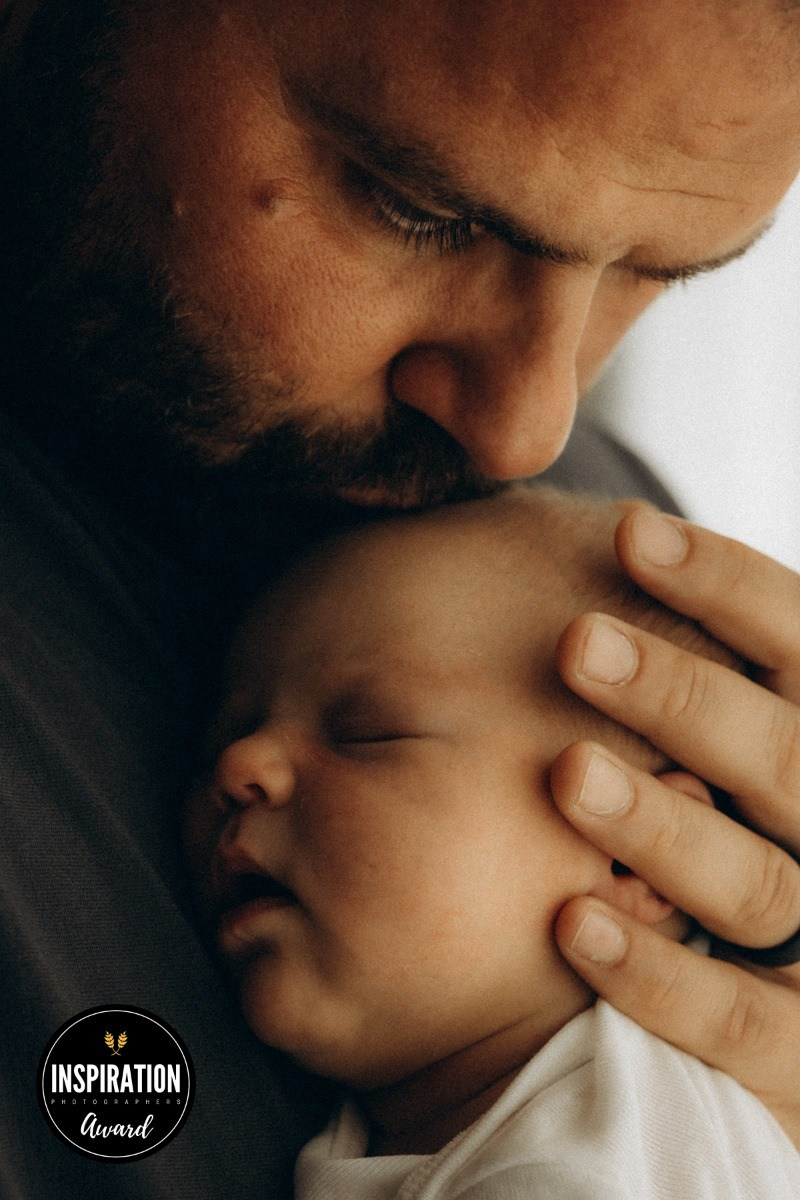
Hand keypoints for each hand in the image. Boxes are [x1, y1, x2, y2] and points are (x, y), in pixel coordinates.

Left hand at [551, 506, 799, 1147]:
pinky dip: (661, 975)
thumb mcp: (746, 754)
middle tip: (579, 643)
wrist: (797, 1008)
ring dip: (663, 828)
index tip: (631, 532)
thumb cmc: (745, 846)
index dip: (730, 586)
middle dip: (685, 696)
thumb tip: (605, 548)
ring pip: (758, 884)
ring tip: (566, 773)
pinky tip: (572, 920)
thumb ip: (711, 689)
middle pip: (786, 758)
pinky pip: (739, 1021)